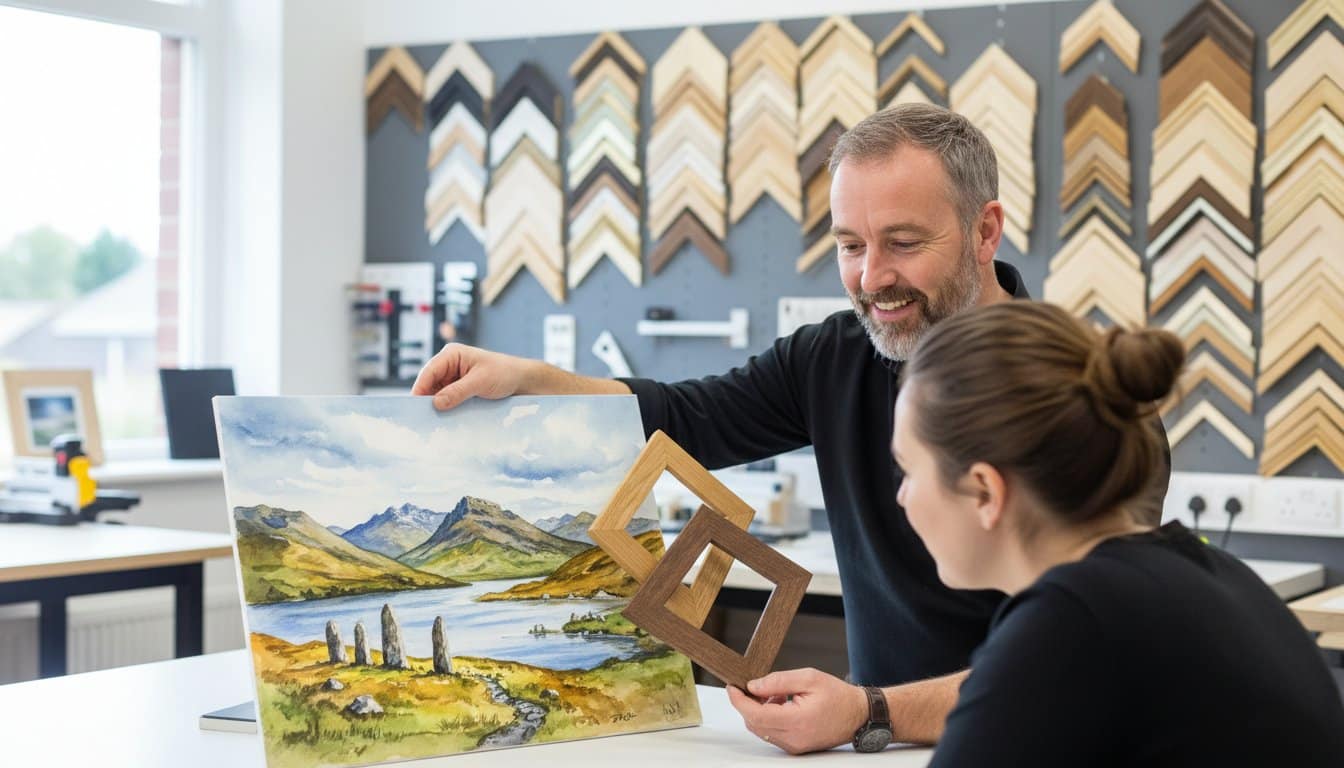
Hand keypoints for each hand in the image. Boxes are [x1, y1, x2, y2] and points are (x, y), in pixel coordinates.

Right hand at [410, 343, 535, 409]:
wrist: (522, 380)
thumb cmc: (504, 373)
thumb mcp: (480, 382)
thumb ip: (458, 392)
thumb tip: (436, 403)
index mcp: (451, 354)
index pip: (429, 372)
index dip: (420, 389)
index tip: (415, 407)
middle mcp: (449, 364)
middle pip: (429, 384)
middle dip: (427, 400)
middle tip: (424, 419)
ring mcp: (453, 378)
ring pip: (436, 394)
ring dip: (437, 406)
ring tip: (434, 422)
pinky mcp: (459, 389)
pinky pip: (447, 400)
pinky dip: (446, 409)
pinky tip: (445, 420)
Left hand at [725, 668, 868, 754]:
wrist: (858, 716)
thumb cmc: (838, 696)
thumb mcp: (808, 678)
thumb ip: (778, 681)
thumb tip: (753, 686)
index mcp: (797, 721)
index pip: (755, 715)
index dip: (739, 701)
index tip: (732, 687)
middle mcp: (793, 738)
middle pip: (754, 723)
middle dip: (749, 703)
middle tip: (757, 685)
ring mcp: (794, 745)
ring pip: (762, 729)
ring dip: (761, 710)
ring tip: (778, 693)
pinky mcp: (795, 747)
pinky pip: (772, 733)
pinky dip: (770, 717)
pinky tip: (782, 703)